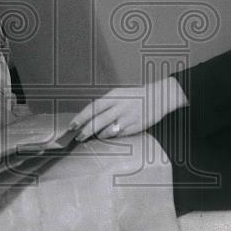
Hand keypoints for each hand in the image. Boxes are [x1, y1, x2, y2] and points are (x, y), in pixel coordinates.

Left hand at [68, 78, 188, 141]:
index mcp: (114, 96)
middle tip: (78, 136)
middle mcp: (121, 106)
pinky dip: (112, 136)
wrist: (158, 97)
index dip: (81, 117)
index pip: (93, 107)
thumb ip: (105, 104)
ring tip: (95, 134)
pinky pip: (119, 135)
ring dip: (99, 135)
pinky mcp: (135, 127)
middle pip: (99, 121)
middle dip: (86, 131)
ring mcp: (128, 118)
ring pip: (107, 131)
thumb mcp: (119, 94)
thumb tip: (88, 117)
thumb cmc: (136, 96)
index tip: (72, 125)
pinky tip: (110, 134)